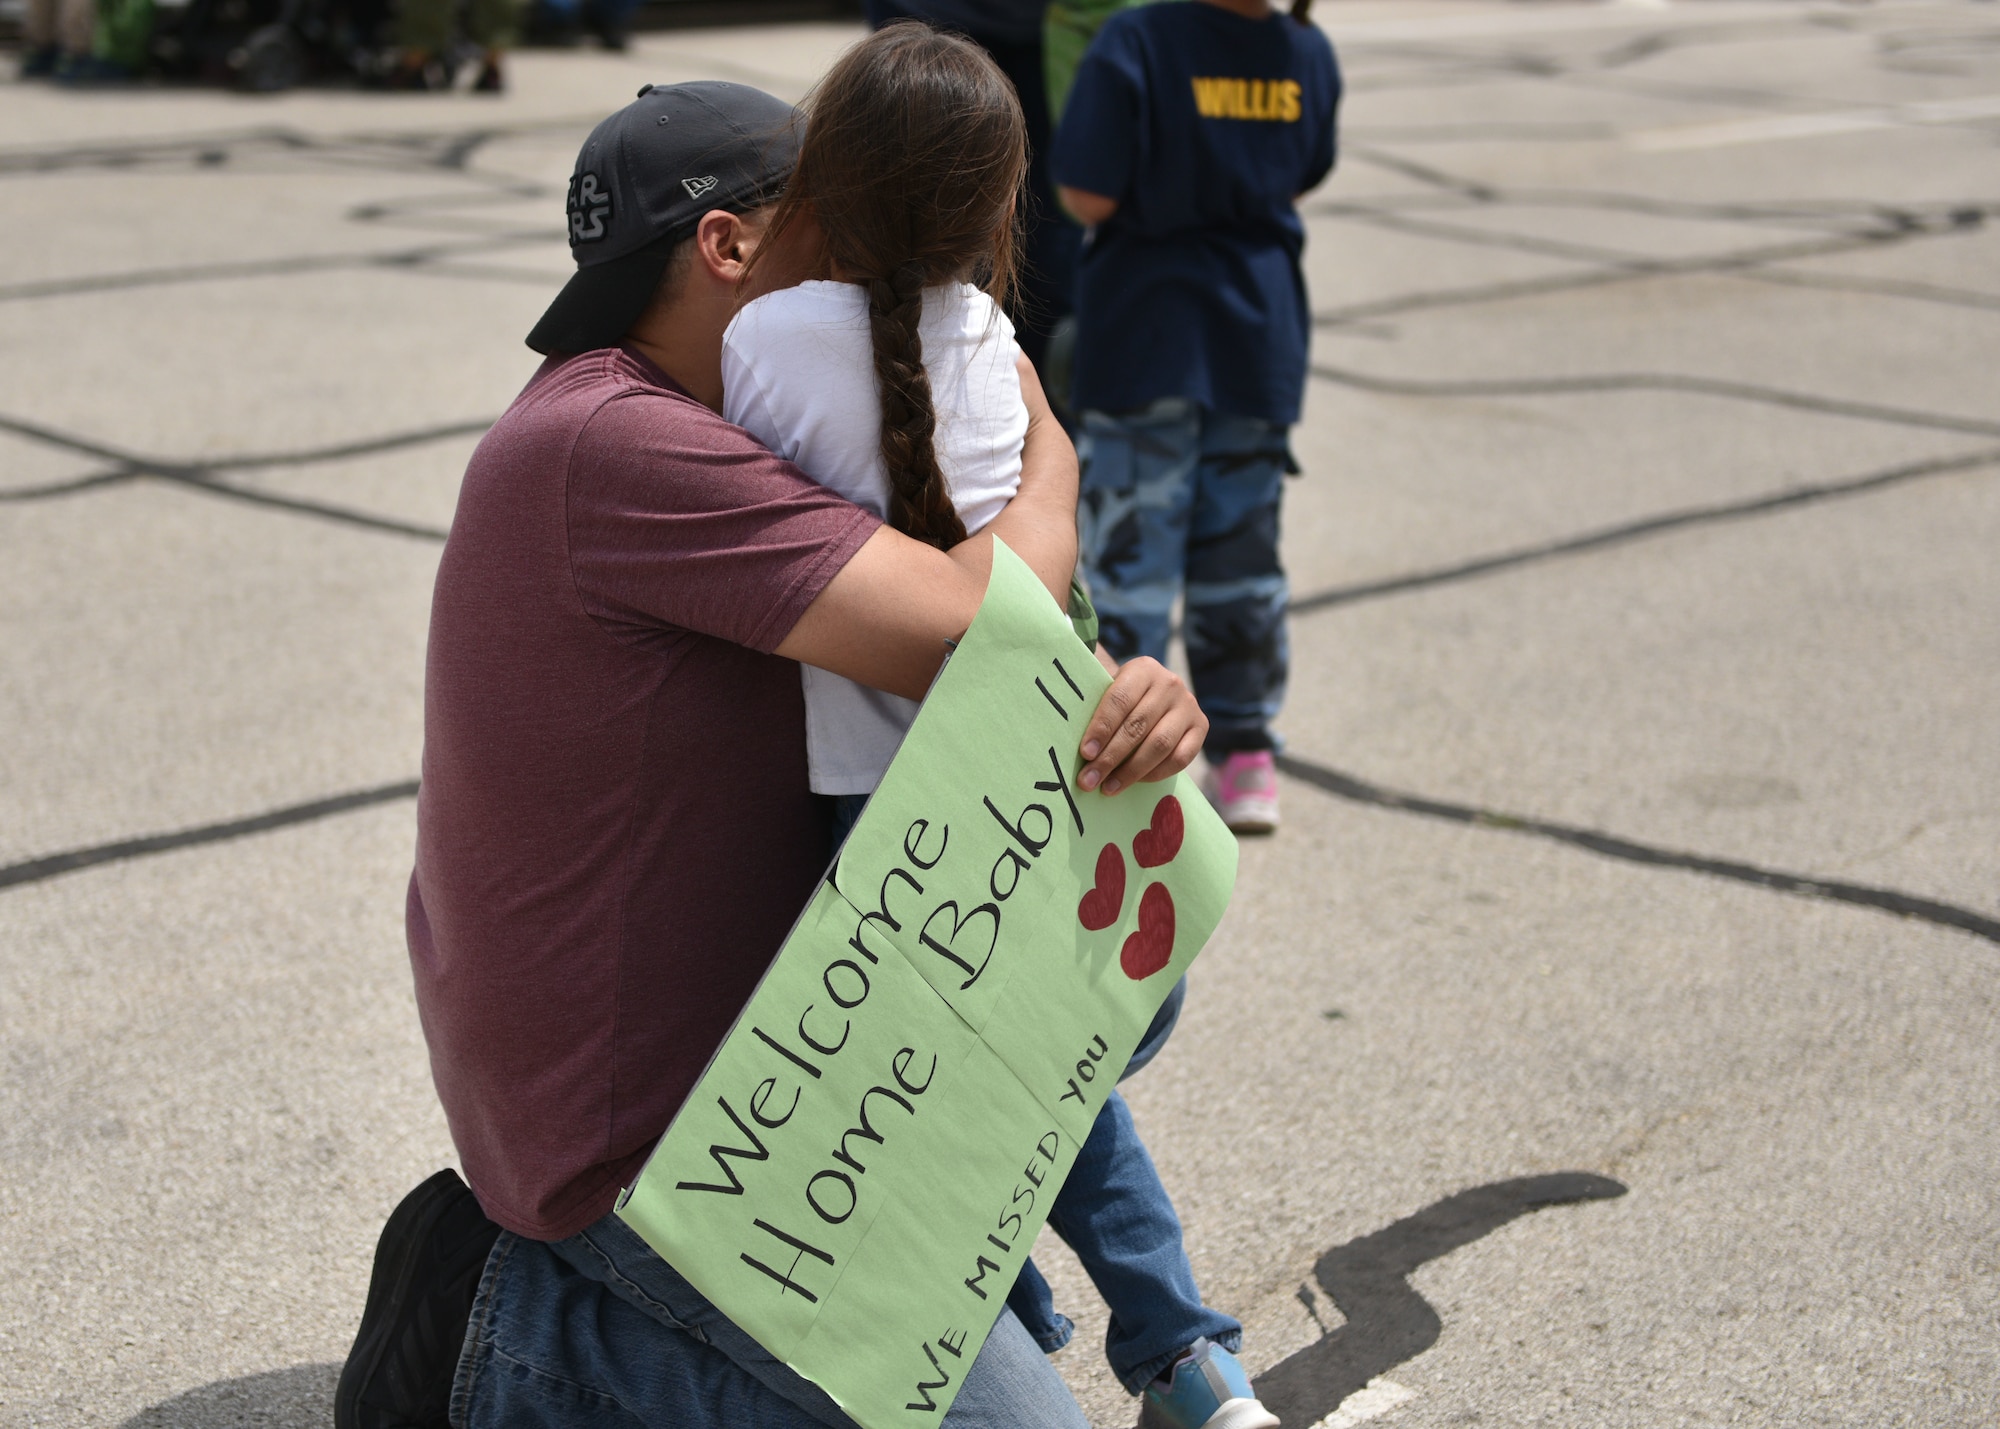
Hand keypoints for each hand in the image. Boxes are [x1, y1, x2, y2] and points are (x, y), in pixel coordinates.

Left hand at [1077, 657, 1206, 795]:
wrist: (1154, 695)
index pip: (1119, 700)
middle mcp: (1170, 684)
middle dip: (1110, 757)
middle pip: (1137, 726)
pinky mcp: (1201, 726)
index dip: (1101, 728)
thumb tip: (1077, 748)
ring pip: (1159, 745)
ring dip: (1131, 771)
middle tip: (1089, 780)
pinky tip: (1135, 782)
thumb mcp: (1108, 691)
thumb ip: (1095, 711)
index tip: (1085, 753)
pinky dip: (1155, 774)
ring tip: (1108, 787)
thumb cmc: (1122, 699)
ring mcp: (1188, 705)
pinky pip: (1179, 758)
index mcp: (1143, 669)